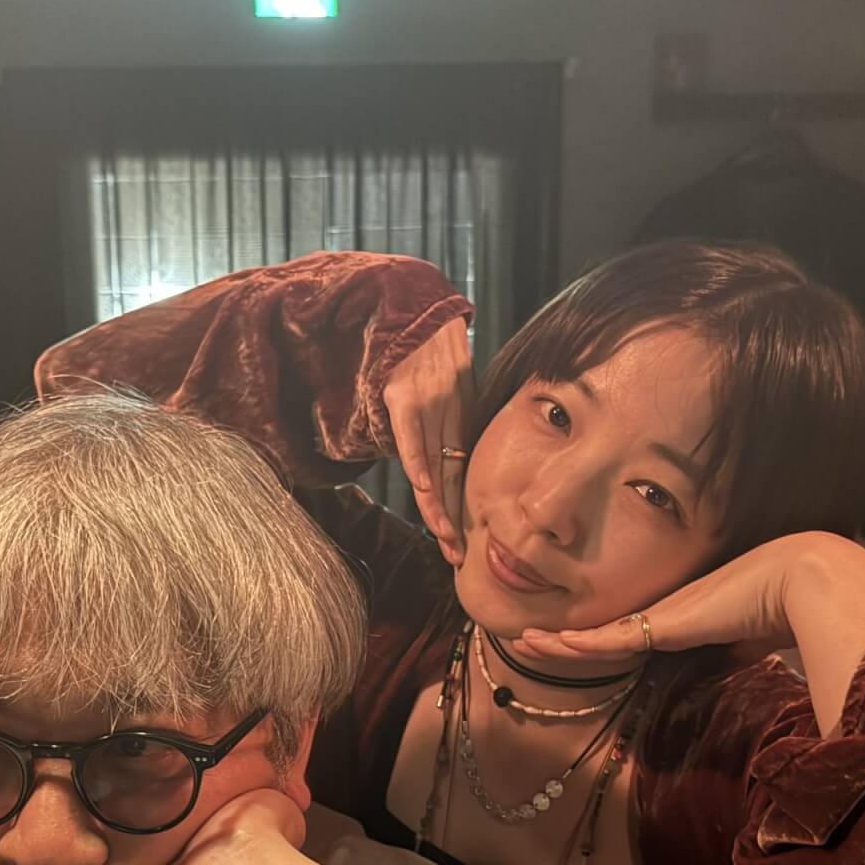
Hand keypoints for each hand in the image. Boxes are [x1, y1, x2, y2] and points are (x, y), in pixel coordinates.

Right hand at [382, 318, 474, 564]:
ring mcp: (425, 408)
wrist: (418, 308)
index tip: (460, 542)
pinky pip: (410, 436)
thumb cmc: (433, 347)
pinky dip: (417, 463)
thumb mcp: (453, 384)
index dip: (458, 509)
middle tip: (457, 556)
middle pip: (449, 478)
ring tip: (445, 538)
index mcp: (459, 418)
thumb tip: (447, 454)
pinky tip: (425, 491)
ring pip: (432, 465)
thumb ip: (451, 419)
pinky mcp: (404, 396)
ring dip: (437, 506)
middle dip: (451, 520)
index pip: (458, 474)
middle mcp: (446, 417)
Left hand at [513, 534, 854, 666]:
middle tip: (530, 637)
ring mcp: (660, 613)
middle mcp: (664, 610)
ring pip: (597, 632)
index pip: (630, 631)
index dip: (598, 639)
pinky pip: (610, 639)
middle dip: (566, 635)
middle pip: (604, 628)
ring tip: (524, 640)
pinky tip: (552, 643)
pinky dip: (579, 644)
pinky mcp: (661, 622)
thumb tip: (734, 660)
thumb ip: (734, 650)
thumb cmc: (784, 606)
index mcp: (684, 614)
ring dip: (559, 641)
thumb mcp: (752, 638)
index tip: (572, 642)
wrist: (801, 579)